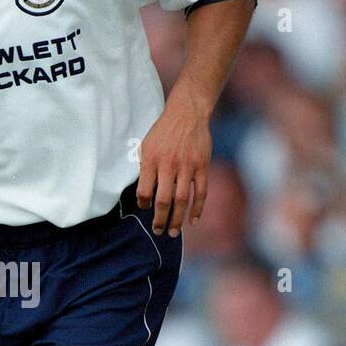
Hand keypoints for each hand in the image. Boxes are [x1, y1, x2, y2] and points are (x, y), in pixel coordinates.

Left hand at [136, 80, 212, 235]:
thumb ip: (144, 168)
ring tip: (173, 232)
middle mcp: (168, 165)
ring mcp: (187, 166)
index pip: (144, 191)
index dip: (143, 203)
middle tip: (158, 231)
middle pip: (163, 200)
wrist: (187, 113)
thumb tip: (143, 194)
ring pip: (182, 199)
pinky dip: (197, 208)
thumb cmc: (163, 132)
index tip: (145, 208)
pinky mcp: (202, 166)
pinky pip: (201, 192)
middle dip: (160, 220)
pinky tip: (193, 221)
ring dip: (177, 219)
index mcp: (150, 160)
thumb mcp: (146, 146)